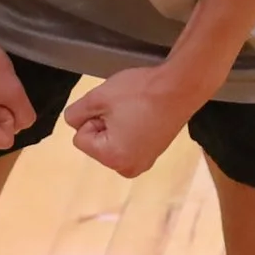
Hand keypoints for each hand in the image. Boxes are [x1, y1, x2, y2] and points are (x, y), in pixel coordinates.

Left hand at [62, 65, 202, 178]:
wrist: (181, 86)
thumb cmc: (140, 92)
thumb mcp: (98, 97)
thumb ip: (76, 113)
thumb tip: (73, 122)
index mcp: (113, 158)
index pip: (80, 138)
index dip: (93, 118)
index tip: (113, 107)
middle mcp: (128, 168)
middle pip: (96, 143)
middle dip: (104, 124)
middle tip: (125, 108)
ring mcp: (144, 162)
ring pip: (111, 142)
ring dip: (117, 125)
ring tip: (136, 110)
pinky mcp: (154, 154)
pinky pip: (128, 142)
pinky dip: (131, 129)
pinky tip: (144, 115)